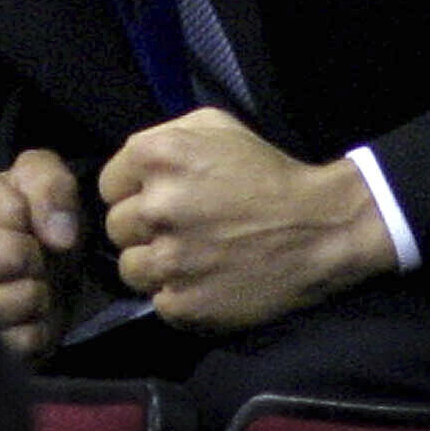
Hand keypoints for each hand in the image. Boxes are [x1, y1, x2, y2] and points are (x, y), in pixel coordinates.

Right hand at [0, 148, 79, 357]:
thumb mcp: (40, 178)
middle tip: (23, 259)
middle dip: (34, 256)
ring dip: (34, 295)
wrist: (39, 280)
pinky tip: (15, 319)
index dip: (34, 215)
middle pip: (9, 254)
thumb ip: (50, 184)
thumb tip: (60, 237)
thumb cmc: (30, 223)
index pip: (13, 210)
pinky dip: (32, 331)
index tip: (21, 222)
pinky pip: (17, 343)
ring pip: (11, 302)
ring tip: (18, 287)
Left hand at [99, 108, 395, 332]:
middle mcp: (155, 206)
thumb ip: (167, 135)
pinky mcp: (181, 303)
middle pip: (116, 227)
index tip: (165, 196)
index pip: (109, 184)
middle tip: (184, 226)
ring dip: (156, 264)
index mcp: (160, 155)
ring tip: (193, 255)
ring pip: (130, 268)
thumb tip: (130, 166)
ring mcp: (168, 259)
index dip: (135, 190)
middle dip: (145, 227)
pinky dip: (179, 294)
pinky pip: (157, 301)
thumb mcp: (219, 126)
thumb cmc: (267, 171)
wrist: (319, 228)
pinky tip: (207, 279)